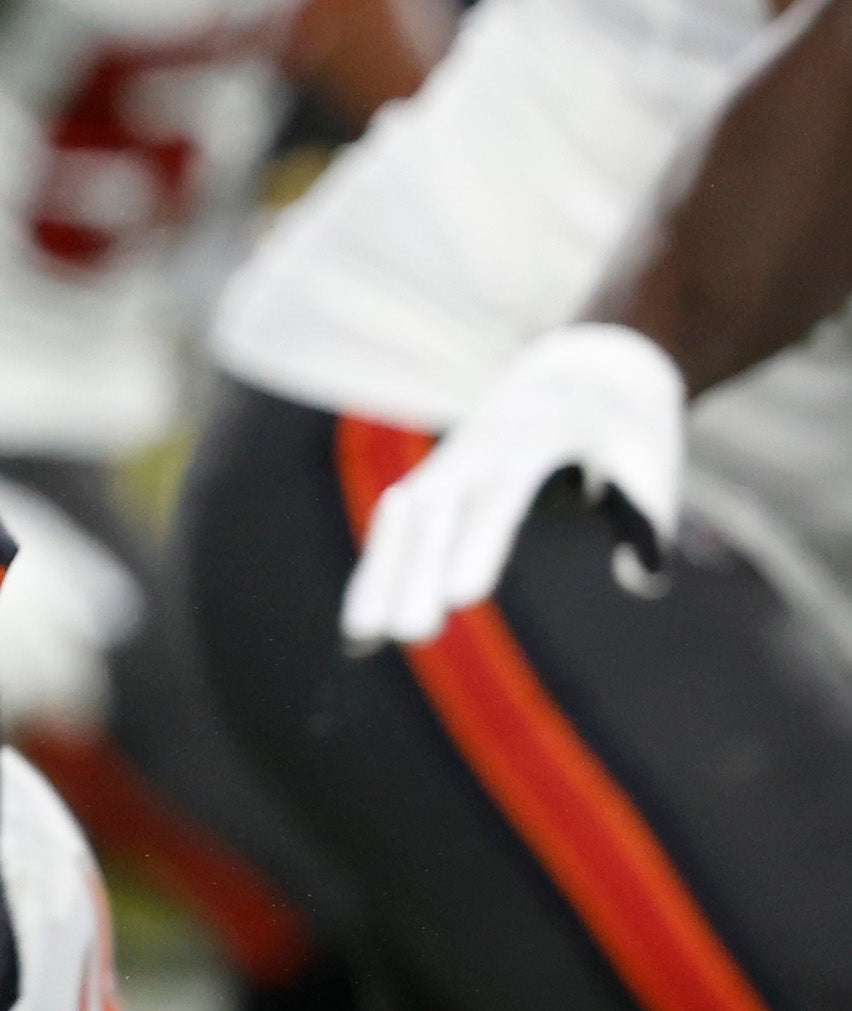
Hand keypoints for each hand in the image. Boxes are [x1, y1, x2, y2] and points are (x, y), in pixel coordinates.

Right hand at [343, 323, 685, 647]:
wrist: (588, 371)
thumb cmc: (625, 430)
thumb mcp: (652, 465)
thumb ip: (647, 522)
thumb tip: (643, 581)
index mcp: (539, 436)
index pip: (503, 495)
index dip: (480, 543)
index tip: (462, 598)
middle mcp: (480, 448)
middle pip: (439, 514)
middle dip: (418, 574)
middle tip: (410, 636)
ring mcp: (449, 463)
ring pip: (404, 521)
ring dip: (379, 576)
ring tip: (358, 639)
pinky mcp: (436, 482)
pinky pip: (398, 527)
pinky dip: (378, 569)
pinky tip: (362, 619)